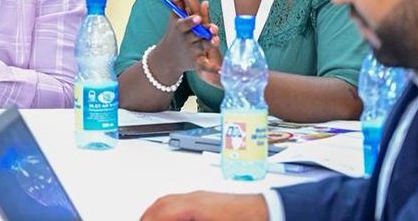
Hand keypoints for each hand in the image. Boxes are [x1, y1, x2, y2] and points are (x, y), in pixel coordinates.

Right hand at [140, 192, 267, 220]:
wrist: (269, 212)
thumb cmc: (246, 220)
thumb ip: (184, 220)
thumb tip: (170, 218)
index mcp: (194, 206)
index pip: (161, 214)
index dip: (149, 220)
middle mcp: (195, 198)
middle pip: (162, 205)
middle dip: (148, 217)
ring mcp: (202, 198)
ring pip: (170, 201)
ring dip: (156, 213)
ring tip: (149, 220)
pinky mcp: (208, 202)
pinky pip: (180, 201)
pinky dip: (168, 210)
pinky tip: (170, 218)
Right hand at [174, 0, 223, 87]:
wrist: (167, 58)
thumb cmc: (174, 33)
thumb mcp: (174, 16)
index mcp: (180, 28)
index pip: (185, 23)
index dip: (191, 21)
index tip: (198, 17)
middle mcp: (185, 39)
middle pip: (196, 35)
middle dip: (203, 32)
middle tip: (212, 29)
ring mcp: (191, 51)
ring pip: (202, 48)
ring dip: (210, 45)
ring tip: (216, 41)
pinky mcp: (196, 62)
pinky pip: (205, 67)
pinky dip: (212, 70)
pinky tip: (220, 70)